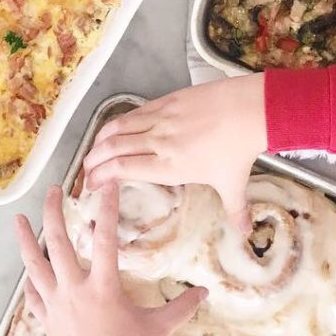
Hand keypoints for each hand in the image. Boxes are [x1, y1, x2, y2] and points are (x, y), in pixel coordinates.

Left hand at [13, 183, 207, 335]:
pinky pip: (33, 296)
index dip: (107, 208)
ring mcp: (56, 305)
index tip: (107, 185)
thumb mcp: (158, 329)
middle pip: (58, 243)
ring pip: (35, 266)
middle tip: (53, 190)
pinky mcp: (46, 321)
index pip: (105, 238)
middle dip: (53, 212)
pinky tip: (28, 271)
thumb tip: (205, 291)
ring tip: (18, 219)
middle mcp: (75, 291)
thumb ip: (181, 306)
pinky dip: (29, 281)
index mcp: (103, 288)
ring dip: (26, 240)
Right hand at [81, 74, 266, 232]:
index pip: (123, 170)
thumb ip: (235, 210)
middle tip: (86, 171)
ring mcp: (160, 119)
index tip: (91, 185)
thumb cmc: (239, 150)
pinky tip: (113, 128)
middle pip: (113, 149)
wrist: (249, 110)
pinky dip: (117, 122)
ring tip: (92, 151)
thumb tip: (245, 234)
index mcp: (169, 167)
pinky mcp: (166, 101)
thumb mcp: (234, 184)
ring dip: (100, 140)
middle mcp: (159, 143)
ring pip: (118, 128)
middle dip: (93, 161)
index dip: (101, 176)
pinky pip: (133, 112)